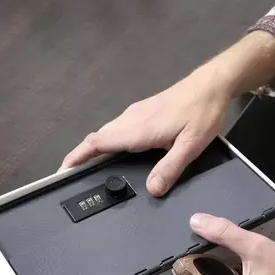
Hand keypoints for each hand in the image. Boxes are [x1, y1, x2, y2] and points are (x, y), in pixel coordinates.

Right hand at [60, 30, 274, 195]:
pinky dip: (108, 140)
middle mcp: (131, 119)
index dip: (78, 156)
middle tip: (71, 175)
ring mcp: (136, 112)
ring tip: (88, 167)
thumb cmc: (202, 113)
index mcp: (139, 129)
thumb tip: (151, 190)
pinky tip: (116, 151)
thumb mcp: (191, 145)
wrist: (212, 84)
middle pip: (98, 137)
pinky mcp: (144, 110)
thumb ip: (170, 168)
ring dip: (95, 148)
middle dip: (81, 155)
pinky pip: (118, 127)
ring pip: (107, 131)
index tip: (62, 171)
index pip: (98, 142)